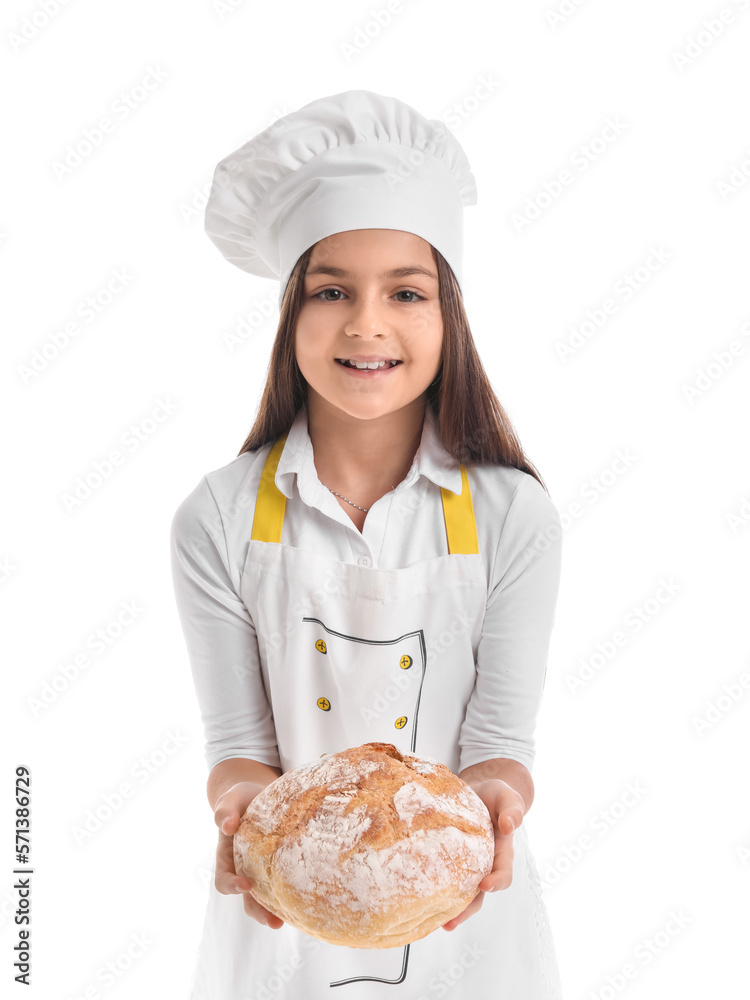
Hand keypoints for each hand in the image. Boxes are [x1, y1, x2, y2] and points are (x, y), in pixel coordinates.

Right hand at [213, 780, 284, 928]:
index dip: (232, 886)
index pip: (224, 880)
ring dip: (278, 910)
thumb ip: (224, 809)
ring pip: (269, 897)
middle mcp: (246, 869)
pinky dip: (294, 892)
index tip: (245, 884)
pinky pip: (287, 882)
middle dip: (259, 912)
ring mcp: (265, 869)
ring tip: (292, 919)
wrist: (259, 792)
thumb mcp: (231, 798)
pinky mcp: (284, 864)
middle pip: (248, 899)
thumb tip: (227, 825)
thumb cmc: (241, 798)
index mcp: (228, 857)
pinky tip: (309, 896)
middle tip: (274, 922)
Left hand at [441, 779, 524, 931]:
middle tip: (451, 921)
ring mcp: (466, 864)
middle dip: (466, 909)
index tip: (485, 885)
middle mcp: (485, 863)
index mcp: (501, 851)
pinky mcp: (449, 859)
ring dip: (449, 909)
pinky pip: (443, 876)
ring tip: (435, 922)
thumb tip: (509, 826)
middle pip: (478, 894)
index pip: (502, 872)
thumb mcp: (507, 796)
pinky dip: (434, 889)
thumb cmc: (496, 794)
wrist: (479, 789)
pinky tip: (420, 896)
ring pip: (460, 892)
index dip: (496, 881)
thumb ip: (512, 809)